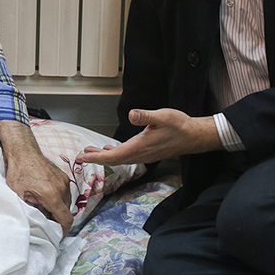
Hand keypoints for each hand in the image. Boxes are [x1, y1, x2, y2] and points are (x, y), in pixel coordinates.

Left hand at [0, 119, 73, 235]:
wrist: (23, 150)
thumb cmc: (18, 171)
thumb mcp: (17, 195)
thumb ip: (29, 210)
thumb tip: (34, 223)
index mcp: (52, 195)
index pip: (65, 219)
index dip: (63, 231)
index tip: (57, 237)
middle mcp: (62, 188)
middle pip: (66, 212)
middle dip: (57, 220)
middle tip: (44, 221)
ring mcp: (64, 181)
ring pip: (65, 202)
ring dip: (57, 209)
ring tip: (42, 208)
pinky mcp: (62, 176)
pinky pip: (64, 193)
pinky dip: (57, 199)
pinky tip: (44, 197)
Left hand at [76, 108, 221, 165]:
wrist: (194, 136)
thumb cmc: (179, 125)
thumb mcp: (162, 116)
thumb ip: (146, 116)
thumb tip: (132, 114)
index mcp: (140, 147)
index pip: (113, 156)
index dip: (96, 157)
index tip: (81, 158)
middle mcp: (140, 154)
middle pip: (113, 160)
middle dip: (96, 158)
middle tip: (79, 157)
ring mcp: (144, 154)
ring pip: (120, 159)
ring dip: (105, 156)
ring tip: (91, 153)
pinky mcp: (148, 152)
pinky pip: (127, 156)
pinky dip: (116, 153)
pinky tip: (112, 148)